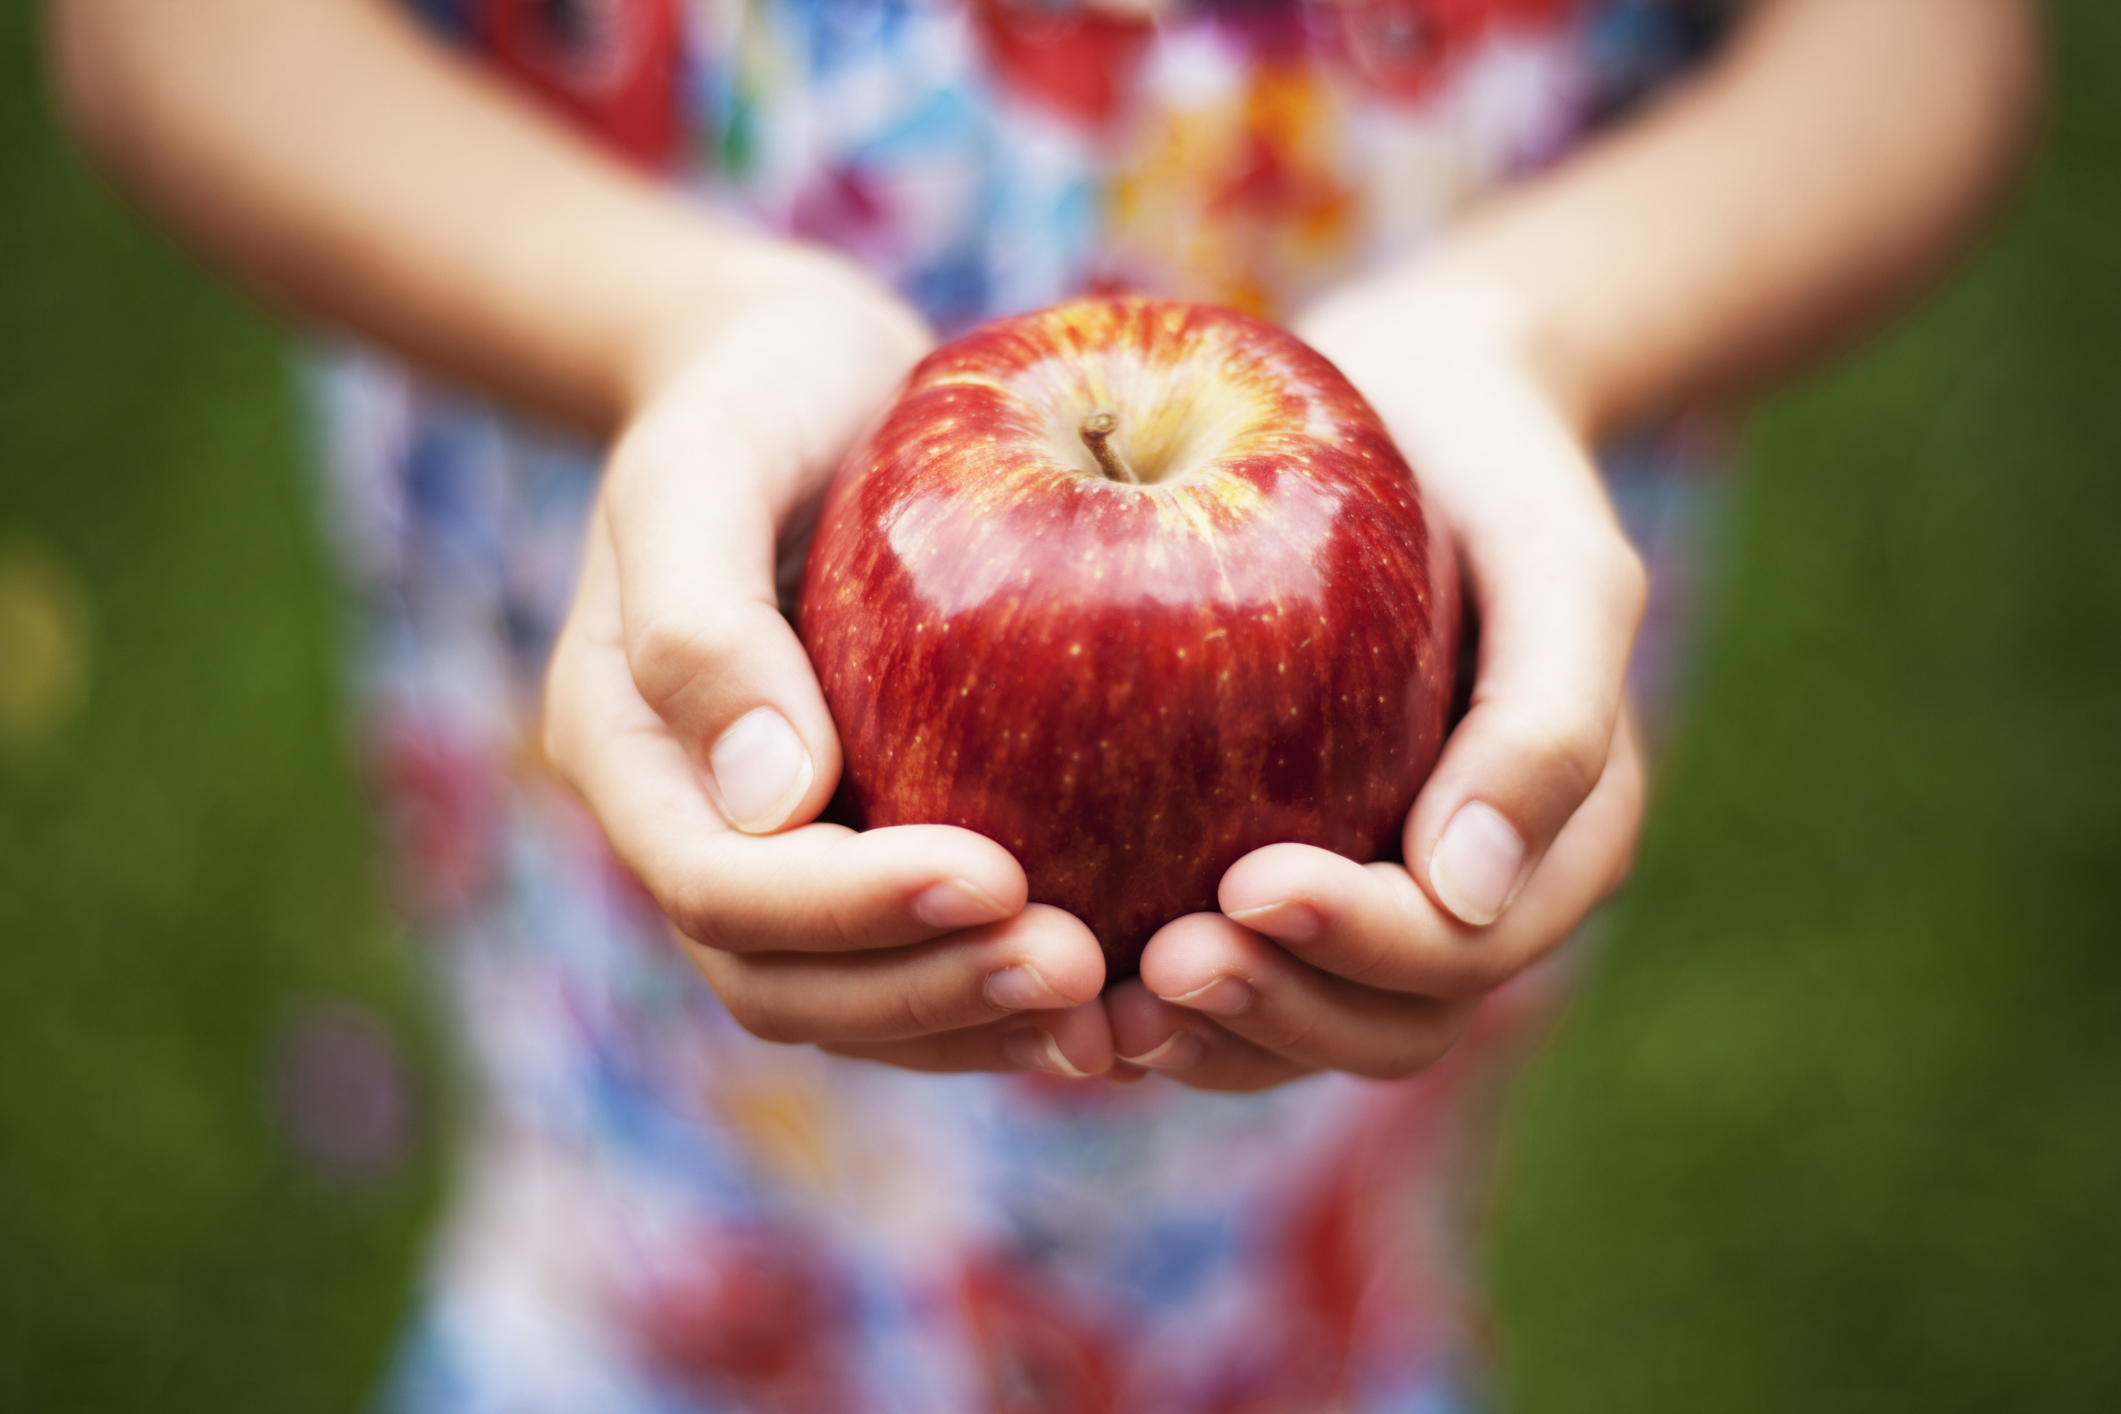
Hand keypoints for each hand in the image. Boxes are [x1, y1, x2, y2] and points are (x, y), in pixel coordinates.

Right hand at [543, 260, 1115, 1077]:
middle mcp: (701, 827)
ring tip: (1115, 1005)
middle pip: (788, 983)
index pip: (722, 889)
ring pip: (862, 1000)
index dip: (848, 912)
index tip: (995, 880)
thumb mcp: (707, 458)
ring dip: (978, 1021)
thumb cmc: (757, 392)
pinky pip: (934, 949)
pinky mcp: (882, 835)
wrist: (811, 381)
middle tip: (1078, 972)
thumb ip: (704, 617)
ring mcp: (789, 846)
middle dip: (928, 996)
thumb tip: (775, 799)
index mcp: (632, 752)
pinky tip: (1129, 974)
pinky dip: (1012, 983)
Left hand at [1107, 275, 1647, 1090]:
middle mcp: (1463, 903)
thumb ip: (1546, 720)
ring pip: (1292, 1032)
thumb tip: (1462, 893)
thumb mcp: (1553, 562)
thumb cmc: (1493, 471)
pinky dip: (1147, 991)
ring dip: (1204, 1035)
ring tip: (1101, 998)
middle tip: (1160, 966)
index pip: (1460, 951)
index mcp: (1556, 851)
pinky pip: (1218, 970)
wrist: (1416, 416)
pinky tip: (1056, 956)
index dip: (1361, 946)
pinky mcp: (1267, 874)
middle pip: (1378, 1028)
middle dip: (1274, 1013)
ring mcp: (1367, 898)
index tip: (1249, 885)